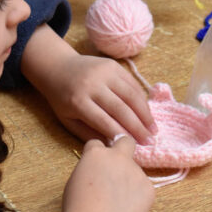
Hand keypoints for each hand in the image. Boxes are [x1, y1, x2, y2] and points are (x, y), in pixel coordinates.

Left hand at [42, 53, 156, 143]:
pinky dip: (142, 99)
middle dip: (138, 127)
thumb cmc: (62, 99)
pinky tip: (147, 112)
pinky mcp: (112, 64)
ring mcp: (104, 72)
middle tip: (149, 141)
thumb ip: (88, 133)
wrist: (58, 68)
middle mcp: (92, 85)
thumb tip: (113, 145)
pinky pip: (132, 83)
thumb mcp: (68, 120)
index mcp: (78, 101)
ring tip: (153, 129)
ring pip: (131, 95)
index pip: (104, 121)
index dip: (121, 135)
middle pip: (120, 109)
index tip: (134, 147)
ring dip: (145, 114)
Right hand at [62, 136, 154, 211]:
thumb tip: (98, 173)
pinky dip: (137, 197)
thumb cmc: (79, 208)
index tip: (97, 164)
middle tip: (119, 165)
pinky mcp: (149, 188)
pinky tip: (127, 210)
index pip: (97, 144)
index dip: (96, 154)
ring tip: (117, 203)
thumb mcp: (75, 181)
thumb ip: (90, 169)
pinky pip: (144, 188)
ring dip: (128, 181)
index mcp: (96, 154)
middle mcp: (118, 158)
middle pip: (126, 142)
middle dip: (123, 148)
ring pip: (134, 172)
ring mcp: (136, 172)